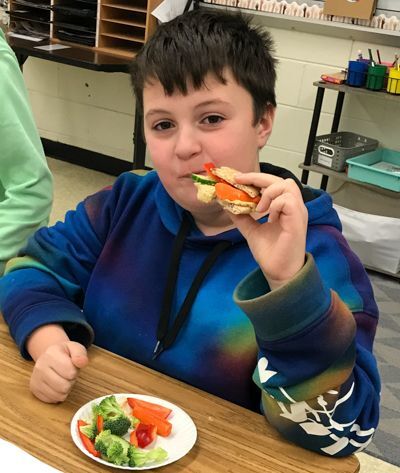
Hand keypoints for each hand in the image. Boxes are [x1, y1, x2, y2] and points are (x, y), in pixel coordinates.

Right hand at [30, 341, 87, 402]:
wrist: (49, 356)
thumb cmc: (65, 353)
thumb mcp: (75, 348)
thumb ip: (80, 354)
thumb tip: (82, 362)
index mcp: (51, 353)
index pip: (70, 372)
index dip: (75, 371)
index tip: (72, 366)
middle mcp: (40, 366)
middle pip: (64, 386)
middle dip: (71, 381)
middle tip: (68, 374)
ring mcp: (36, 379)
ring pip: (58, 395)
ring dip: (65, 389)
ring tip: (63, 379)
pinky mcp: (34, 389)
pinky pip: (51, 399)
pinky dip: (58, 395)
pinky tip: (56, 385)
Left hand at [229, 172, 307, 289]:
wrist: (278, 271)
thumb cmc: (270, 252)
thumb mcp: (251, 230)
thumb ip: (241, 216)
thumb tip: (226, 203)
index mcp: (284, 206)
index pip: (273, 182)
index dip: (255, 177)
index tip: (237, 179)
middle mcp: (293, 206)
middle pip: (280, 179)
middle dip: (257, 177)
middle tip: (239, 181)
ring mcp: (298, 212)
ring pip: (286, 185)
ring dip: (268, 192)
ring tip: (258, 209)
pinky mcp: (298, 220)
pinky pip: (287, 200)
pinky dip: (274, 205)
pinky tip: (269, 218)